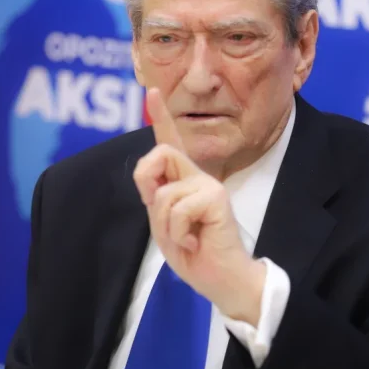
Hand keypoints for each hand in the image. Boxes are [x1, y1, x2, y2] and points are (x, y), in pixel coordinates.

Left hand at [133, 88, 265, 323]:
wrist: (222, 278)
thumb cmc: (194, 252)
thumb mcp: (164, 223)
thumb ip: (157, 196)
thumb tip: (152, 175)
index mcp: (183, 180)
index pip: (169, 143)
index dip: (161, 115)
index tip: (152, 90)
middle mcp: (197, 176)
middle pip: (159, 154)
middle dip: (147, 182)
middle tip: (158, 211)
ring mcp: (209, 184)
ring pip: (164, 193)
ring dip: (167, 225)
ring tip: (186, 238)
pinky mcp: (216, 196)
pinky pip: (179, 208)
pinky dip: (179, 233)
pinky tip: (195, 241)